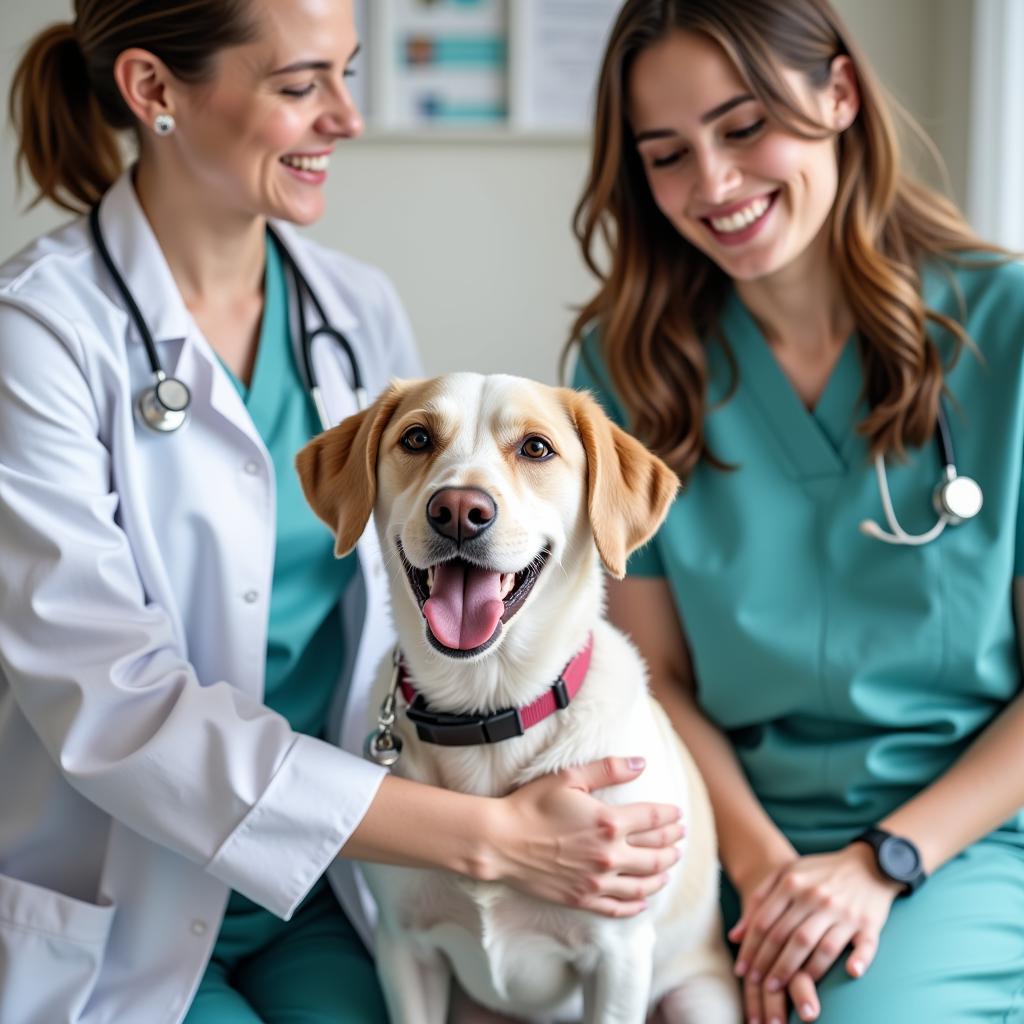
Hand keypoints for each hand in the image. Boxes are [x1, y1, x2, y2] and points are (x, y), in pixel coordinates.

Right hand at [488, 756, 684, 916]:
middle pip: (655, 853)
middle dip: (673, 845)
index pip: (653, 820)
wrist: (500, 841)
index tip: (678, 815)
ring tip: (669, 867)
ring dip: (662, 874)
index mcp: (609, 823)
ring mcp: (597, 881)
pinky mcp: (583, 898)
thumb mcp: (569, 777)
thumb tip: (641, 762)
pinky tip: (644, 900)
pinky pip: (619, 907)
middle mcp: (609, 855)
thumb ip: (608, 769)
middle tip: (680, 839)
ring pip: (643, 883)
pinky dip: (637, 905)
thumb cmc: (532, 805)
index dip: (669, 816)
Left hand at [730, 843, 901, 1021]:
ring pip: (820, 946)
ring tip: (784, 989)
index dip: (751, 948)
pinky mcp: (869, 923)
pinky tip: (849, 972)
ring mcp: (844, 911)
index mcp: (793, 883)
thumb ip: (760, 899)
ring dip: (801, 971)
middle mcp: (816, 897)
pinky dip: (859, 959)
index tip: (742, 970)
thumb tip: (735, 936)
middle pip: (788, 937)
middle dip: (770, 964)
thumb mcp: (787, 874)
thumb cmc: (820, 873)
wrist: (868, 864)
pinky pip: (865, 945)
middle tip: (758, 985)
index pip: (765, 922)